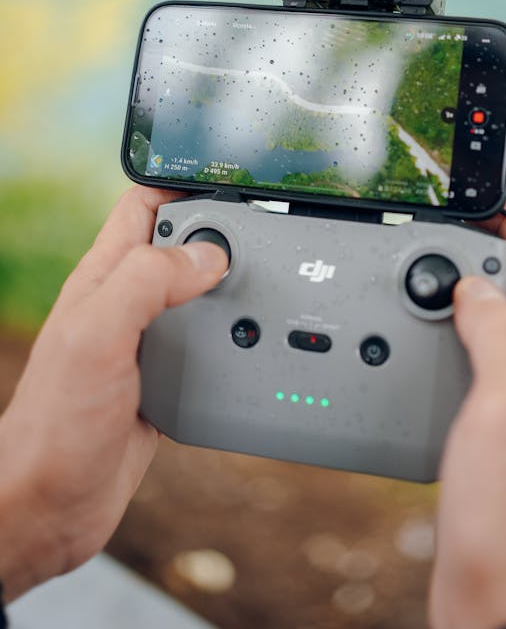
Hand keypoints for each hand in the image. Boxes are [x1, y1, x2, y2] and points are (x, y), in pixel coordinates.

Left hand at [0, 186, 227, 601]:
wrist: (51, 507)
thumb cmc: (55, 424)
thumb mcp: (98, 334)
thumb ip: (148, 282)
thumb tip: (209, 254)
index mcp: (104, 279)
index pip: (143, 207)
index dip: (183, 186)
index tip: (229, 182)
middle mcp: (127, 305)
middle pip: (183, 246)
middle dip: (222, 235)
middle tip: (262, 240)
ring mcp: (148, 344)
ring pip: (201, 296)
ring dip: (234, 289)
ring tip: (269, 285)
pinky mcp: (167, 382)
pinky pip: (209, 345)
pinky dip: (235, 340)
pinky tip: (254, 344)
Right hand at [429, 204, 505, 628]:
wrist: (501, 602)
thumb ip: (499, 331)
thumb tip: (473, 286)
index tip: (476, 198)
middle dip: (475, 255)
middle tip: (427, 238)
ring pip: (484, 331)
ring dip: (450, 300)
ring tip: (408, 284)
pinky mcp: (486, 439)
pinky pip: (463, 373)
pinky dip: (435, 348)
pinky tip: (406, 356)